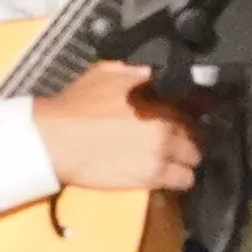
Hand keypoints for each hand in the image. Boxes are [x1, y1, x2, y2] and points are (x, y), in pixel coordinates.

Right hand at [31, 64, 197, 199]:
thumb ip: (138, 71)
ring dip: (185, 159)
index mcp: (158, 97)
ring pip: (194, 159)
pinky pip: (184, 180)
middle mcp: (165, 124)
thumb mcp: (106, 73)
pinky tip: (165, 174)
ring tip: (170, 159)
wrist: (54, 140)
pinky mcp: (152, 176)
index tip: (189, 115)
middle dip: (187, 136)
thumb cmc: (74, 107)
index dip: (193, 110)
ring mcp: (161, 152)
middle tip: (173, 139)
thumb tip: (156, 71)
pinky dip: (179, 178)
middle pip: (198, 133)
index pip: (197, 104)